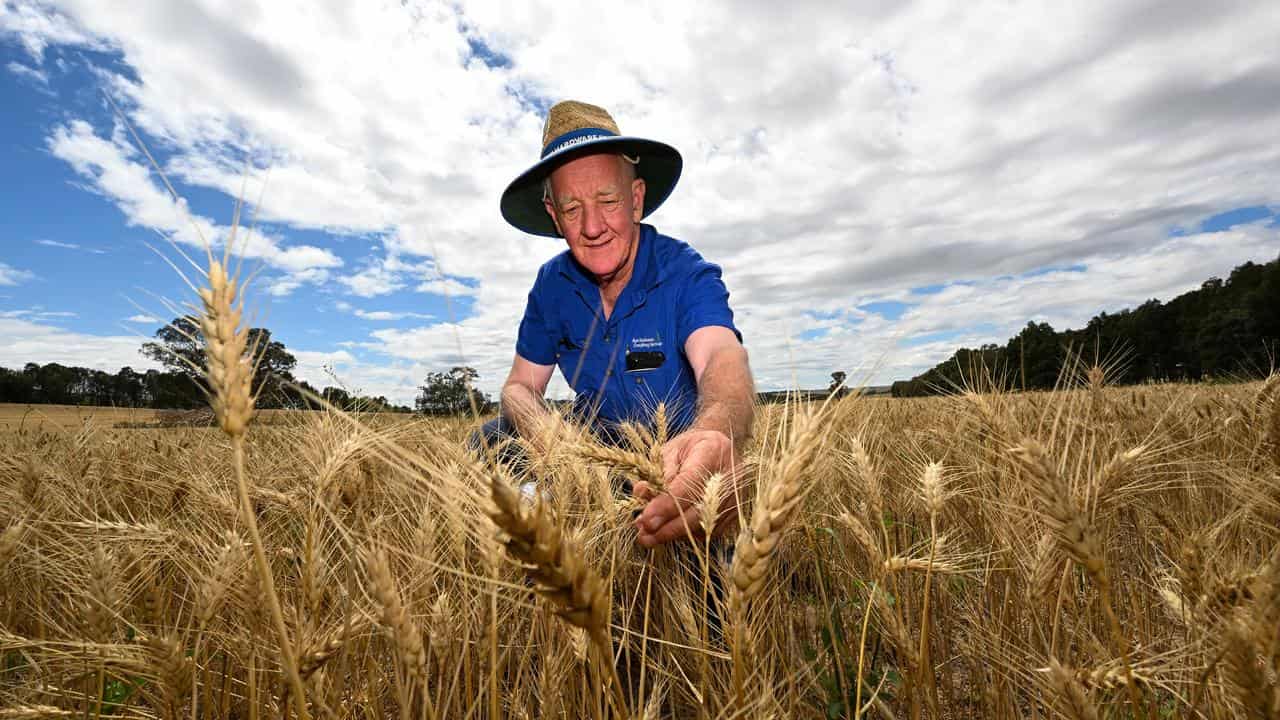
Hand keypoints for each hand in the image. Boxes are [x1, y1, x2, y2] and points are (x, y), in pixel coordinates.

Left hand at [634, 429, 740, 546]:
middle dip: (668, 527)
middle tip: (643, 535)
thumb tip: (641, 493)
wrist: (720, 449)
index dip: (667, 504)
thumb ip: (657, 471)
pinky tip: (667, 530)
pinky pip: (707, 531)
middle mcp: (729, 477)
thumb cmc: (691, 447)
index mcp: (712, 452)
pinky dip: (685, 534)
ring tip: (648, 535)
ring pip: (701, 525)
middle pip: (698, 510)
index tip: (646, 518)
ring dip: (672, 534)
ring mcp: (734, 498)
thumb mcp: (672, 449)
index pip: (689, 484)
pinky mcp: (733, 514)